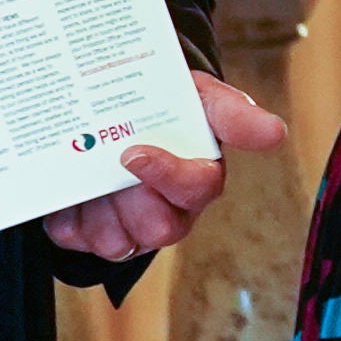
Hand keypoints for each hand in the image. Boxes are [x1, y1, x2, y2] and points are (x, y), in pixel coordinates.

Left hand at [36, 73, 272, 259]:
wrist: (111, 105)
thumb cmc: (165, 105)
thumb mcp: (199, 97)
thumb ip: (233, 112)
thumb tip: (276, 133)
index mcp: (200, 179)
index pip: (198, 188)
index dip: (167, 175)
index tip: (134, 153)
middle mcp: (170, 212)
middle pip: (159, 228)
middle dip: (130, 199)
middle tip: (108, 163)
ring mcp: (129, 228)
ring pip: (116, 243)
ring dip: (96, 209)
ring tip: (86, 176)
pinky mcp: (89, 235)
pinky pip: (73, 239)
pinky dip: (64, 214)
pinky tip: (68, 189)